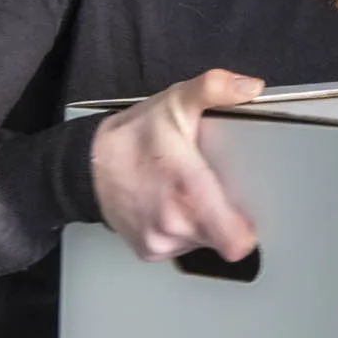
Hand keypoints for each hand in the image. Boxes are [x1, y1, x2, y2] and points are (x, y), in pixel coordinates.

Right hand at [90, 69, 263, 263]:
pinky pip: (180, 246)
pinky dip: (181, 230)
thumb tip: (249, 86)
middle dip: (226, 217)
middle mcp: (173, 223)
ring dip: (203, 223)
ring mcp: (160, 241)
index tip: (248, 213)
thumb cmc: (134, 136)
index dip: (249, 230)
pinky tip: (170, 205)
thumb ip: (215, 89)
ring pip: (203, 243)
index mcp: (188, 191)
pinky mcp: (150, 250)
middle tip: (213, 189)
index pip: (235, 240)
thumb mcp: (176, 102)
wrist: (88, 163)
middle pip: (224, 239)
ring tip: (187, 195)